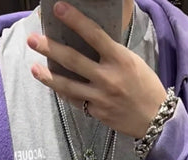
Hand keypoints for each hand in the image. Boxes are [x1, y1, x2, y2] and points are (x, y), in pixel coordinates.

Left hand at [27, 1, 166, 138]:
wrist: (155, 119)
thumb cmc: (146, 86)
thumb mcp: (133, 62)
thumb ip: (111, 53)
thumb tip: (89, 42)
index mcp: (120, 59)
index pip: (94, 34)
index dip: (75, 20)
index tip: (58, 9)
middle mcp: (107, 77)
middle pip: (73, 60)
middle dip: (50, 48)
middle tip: (32, 39)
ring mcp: (100, 96)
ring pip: (68, 85)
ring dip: (48, 76)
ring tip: (33, 67)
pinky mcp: (97, 112)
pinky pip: (75, 100)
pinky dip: (62, 92)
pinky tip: (52, 85)